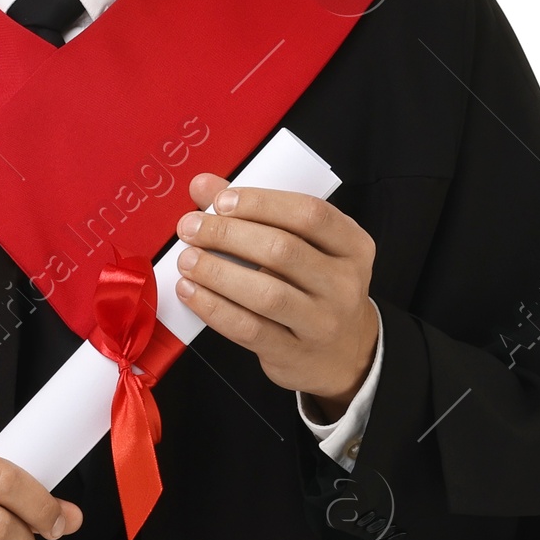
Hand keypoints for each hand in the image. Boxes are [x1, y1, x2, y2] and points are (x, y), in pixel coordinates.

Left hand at [173, 173, 377, 419]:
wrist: (344, 353)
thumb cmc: (315, 286)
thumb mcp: (304, 246)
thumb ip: (256, 212)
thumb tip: (203, 185)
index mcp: (352, 246)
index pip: (310, 214)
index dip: (261, 203)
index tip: (220, 200)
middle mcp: (344, 283)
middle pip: (283, 251)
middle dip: (228, 235)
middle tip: (190, 227)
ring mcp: (322, 323)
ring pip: (266, 294)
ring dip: (217, 272)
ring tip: (186, 259)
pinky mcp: (295, 354)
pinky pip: (249, 329)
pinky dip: (214, 308)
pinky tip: (190, 291)